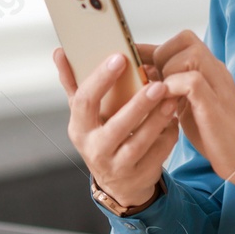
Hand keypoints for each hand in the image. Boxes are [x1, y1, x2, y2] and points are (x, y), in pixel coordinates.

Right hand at [53, 46, 179, 207]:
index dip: (101, 79)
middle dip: (139, 105)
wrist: (118, 182)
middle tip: (158, 84)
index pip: (85, 101)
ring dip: (158, 119)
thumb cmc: (101, 136)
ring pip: (140, 142)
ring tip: (172, 98)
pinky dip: (168, 135)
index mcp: (79, 128)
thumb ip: (73, 83)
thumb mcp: (85, 114)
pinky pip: (158, 153)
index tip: (120, 58)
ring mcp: (117, 165)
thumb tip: (59, 51)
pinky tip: (175, 118)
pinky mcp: (140, 174)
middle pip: (117, 125)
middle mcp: (95, 149)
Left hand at [153, 30, 234, 200]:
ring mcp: (218, 84)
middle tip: (151, 84)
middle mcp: (216, 71)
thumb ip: (175, 88)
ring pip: (189, 54)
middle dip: (160, 58)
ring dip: (167, 73)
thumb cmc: (217, 134)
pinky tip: (166, 105)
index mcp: (210, 70)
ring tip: (158, 96)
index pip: (182, 41)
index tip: (133, 61)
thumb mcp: (190, 105)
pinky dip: (173, 88)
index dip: (154, 48)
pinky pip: (192, 80)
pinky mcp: (216, 103)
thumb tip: (146, 76)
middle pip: (185, 39)